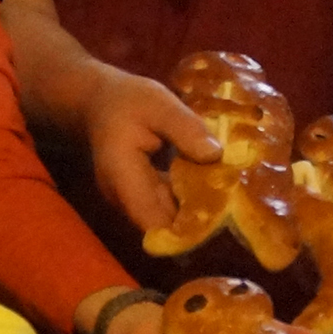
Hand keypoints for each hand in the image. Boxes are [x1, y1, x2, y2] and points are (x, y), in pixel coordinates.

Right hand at [87, 69, 219, 232]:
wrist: (97, 103)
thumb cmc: (126, 101)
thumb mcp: (159, 104)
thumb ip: (185, 129)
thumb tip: (216, 155)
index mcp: (124, 180)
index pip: (155, 226)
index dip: (187, 232)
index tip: (221, 219)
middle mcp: (124, 200)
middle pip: (165, 227)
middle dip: (199, 220)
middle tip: (236, 205)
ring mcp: (131, 202)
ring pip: (167, 219)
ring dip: (196, 210)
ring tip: (229, 195)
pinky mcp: (140, 197)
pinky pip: (166, 207)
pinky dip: (188, 199)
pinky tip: (211, 184)